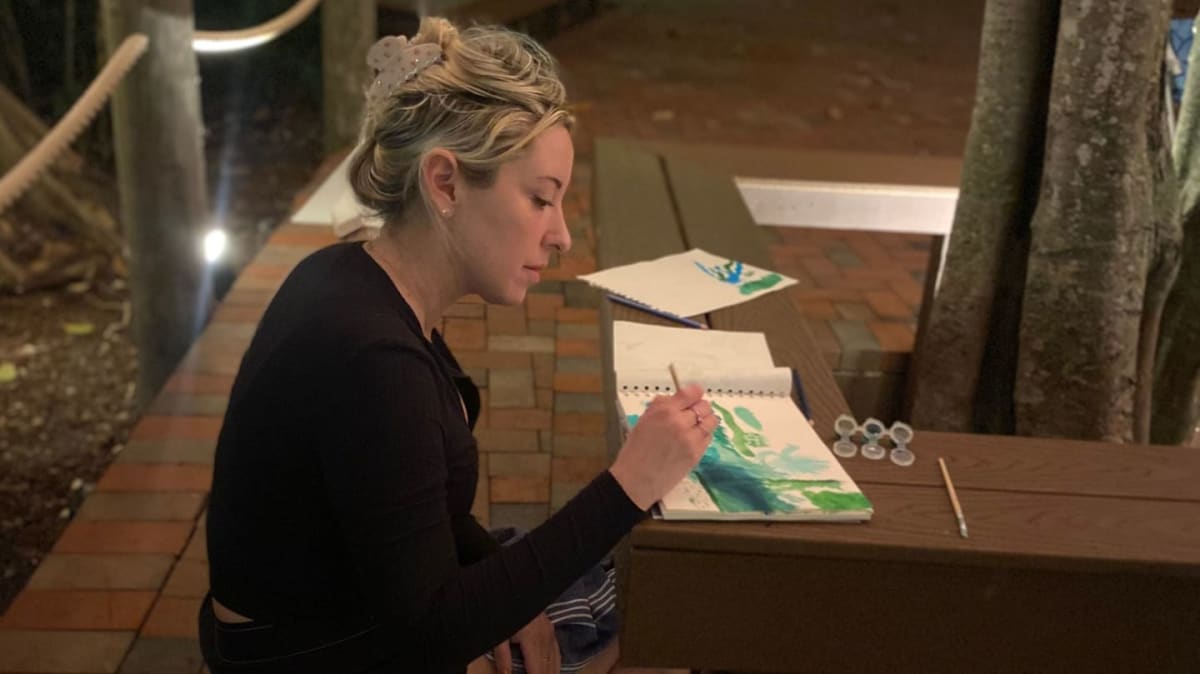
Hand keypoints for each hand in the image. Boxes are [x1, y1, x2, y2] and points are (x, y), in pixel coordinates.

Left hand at [493, 612, 559, 673]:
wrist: (515, 593)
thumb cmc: (505, 612)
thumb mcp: (500, 635)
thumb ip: (503, 657)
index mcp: (532, 640)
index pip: (537, 671)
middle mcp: (544, 638)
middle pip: (547, 668)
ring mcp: (549, 633)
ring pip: (554, 661)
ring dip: (550, 673)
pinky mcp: (550, 629)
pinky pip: (556, 652)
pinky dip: (555, 664)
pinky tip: (554, 671)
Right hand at [610, 383, 716, 509]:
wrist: (636, 480)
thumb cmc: (635, 450)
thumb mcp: (644, 420)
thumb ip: (662, 407)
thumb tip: (679, 399)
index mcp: (663, 410)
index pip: (691, 393)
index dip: (695, 393)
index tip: (694, 396)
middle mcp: (679, 421)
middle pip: (703, 406)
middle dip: (699, 407)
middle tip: (692, 415)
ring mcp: (690, 438)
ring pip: (711, 420)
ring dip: (705, 420)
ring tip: (696, 426)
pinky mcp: (697, 453)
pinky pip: (708, 437)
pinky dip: (704, 435)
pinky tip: (694, 439)